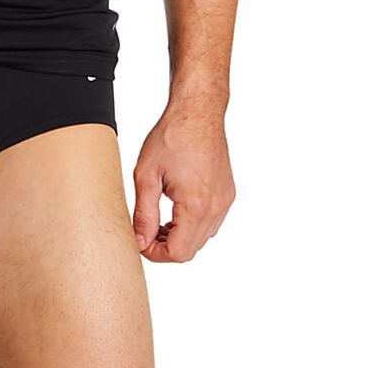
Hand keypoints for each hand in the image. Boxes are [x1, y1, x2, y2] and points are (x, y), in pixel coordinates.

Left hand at [132, 96, 235, 262]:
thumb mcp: (146, 176)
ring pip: (203, 237)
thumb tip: (140, 241)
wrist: (197, 114)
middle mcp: (215, 207)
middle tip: (145, 231)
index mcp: (195, 205)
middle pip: (191, 249)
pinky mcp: (227, 194)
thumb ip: (144, 213)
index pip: (179, 252)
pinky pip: (212, 221)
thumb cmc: (172, 137)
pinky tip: (176, 208)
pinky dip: (193, 223)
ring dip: (180, 236)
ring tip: (159, 220)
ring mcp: (224, 201)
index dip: (156, 254)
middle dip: (166, 246)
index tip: (140, 242)